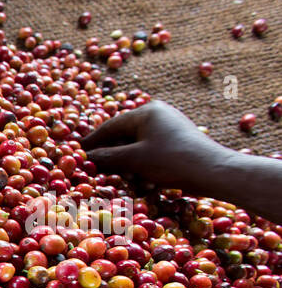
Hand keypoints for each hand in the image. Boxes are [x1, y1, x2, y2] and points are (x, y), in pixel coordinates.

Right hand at [81, 100, 235, 192]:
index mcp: (146, 111)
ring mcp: (168, 126)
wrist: (213, 171)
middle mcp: (157, 113)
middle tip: (90, 168)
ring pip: (135, 143)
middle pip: (122, 134)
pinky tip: (134, 176)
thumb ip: (106, 158)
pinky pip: (149, 149)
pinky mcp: (176, 140)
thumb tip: (83, 158)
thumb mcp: (134, 160)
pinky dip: (138, 162)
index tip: (74, 154)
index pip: (109, 127)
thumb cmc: (172, 161)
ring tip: (112, 176)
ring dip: (122, 160)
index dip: (90, 143)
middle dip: (107, 153)